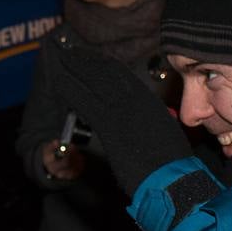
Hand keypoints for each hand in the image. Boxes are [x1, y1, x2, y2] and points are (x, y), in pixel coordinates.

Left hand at [42, 33, 189, 196]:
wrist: (172, 178)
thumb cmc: (171, 161)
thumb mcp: (164, 130)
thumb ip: (150, 117)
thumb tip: (145, 114)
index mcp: (148, 100)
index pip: (121, 73)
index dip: (103, 62)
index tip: (90, 56)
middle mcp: (135, 99)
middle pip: (105, 71)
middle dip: (86, 60)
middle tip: (71, 52)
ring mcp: (121, 110)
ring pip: (94, 81)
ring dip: (75, 68)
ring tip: (63, 58)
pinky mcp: (109, 125)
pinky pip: (85, 101)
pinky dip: (70, 89)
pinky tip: (59, 81)